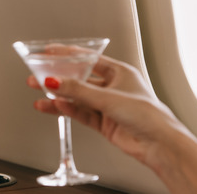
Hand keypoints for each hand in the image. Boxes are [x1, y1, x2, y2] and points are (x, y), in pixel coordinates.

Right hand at [28, 55, 196, 193]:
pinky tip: (52, 105)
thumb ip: (78, 91)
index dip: (67, 55)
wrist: (158, 144)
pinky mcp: (104, 122)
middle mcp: (113, 87)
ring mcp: (108, 105)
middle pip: (79, 79)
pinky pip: (80, 112)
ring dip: (58, 95)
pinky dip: (66, 109)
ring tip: (38, 90)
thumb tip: (55, 81)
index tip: (49, 51)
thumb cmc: (148, 115)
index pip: (88, 59)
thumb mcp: (108, 98)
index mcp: (120, 72)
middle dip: (58, 76)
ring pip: (77, 97)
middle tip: (37, 73)